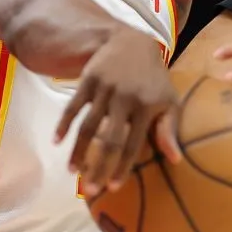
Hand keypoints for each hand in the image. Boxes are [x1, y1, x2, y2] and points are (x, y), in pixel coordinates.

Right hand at [55, 26, 181, 195]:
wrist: (132, 42)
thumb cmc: (153, 78)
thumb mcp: (168, 100)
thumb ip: (169, 129)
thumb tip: (176, 160)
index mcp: (146, 107)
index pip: (132, 144)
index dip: (122, 168)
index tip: (113, 187)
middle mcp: (125, 99)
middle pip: (108, 140)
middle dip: (98, 167)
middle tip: (89, 190)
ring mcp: (105, 89)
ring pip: (88, 126)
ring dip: (78, 150)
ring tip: (72, 171)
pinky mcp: (88, 80)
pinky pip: (73, 106)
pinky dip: (63, 124)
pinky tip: (56, 142)